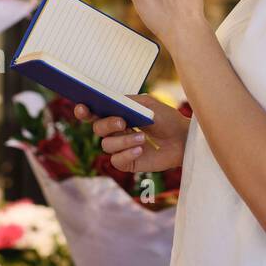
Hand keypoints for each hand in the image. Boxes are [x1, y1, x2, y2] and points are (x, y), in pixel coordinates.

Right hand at [74, 95, 188, 172]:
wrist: (183, 138)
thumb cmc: (166, 119)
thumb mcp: (147, 104)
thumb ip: (128, 102)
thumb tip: (111, 103)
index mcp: (117, 114)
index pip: (94, 113)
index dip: (84, 111)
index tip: (83, 108)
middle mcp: (115, 131)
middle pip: (97, 129)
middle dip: (107, 125)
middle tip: (123, 122)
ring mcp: (120, 148)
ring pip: (106, 145)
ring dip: (123, 140)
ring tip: (142, 137)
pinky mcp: (128, 162)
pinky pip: (116, 161)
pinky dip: (127, 154)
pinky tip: (140, 150)